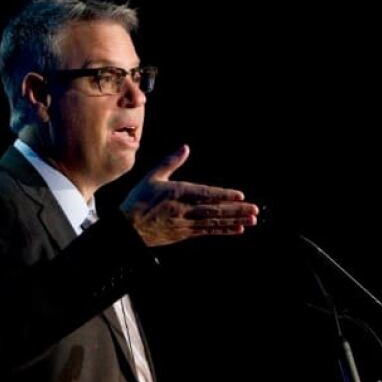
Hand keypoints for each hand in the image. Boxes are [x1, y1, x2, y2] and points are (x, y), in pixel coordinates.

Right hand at [120, 145, 258, 246]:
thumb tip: (185, 148)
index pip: (205, 194)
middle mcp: (183, 210)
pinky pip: (207, 231)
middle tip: (254, 209)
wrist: (127, 228)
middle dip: (236, 210)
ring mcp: (185, 223)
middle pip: (214, 209)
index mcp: (177, 193)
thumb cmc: (139, 200)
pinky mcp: (184, 233)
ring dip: (233, 220)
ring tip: (251, 219)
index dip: (224, 195)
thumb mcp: (152, 177)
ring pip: (213, 221)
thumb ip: (170, 162)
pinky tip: (237, 229)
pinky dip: (222, 230)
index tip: (240, 195)